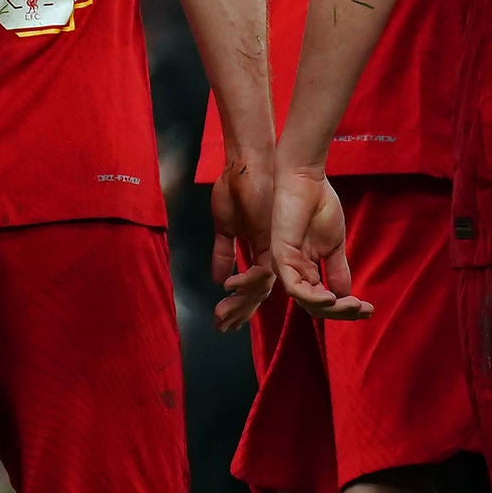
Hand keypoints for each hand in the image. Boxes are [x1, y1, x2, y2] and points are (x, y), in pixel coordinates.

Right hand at [208, 156, 278, 330]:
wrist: (250, 164)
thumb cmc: (237, 187)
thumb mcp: (225, 226)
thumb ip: (223, 252)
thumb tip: (217, 278)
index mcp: (259, 251)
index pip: (251, 286)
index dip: (237, 304)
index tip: (220, 320)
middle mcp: (270, 255)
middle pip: (257, 293)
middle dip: (238, 312)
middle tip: (221, 329)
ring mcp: (273, 249)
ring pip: (261, 288)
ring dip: (240, 305)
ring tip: (221, 319)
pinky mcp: (274, 241)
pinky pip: (263, 270)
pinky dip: (247, 282)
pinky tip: (229, 289)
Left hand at [267, 167, 371, 320]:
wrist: (306, 180)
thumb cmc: (319, 206)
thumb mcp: (334, 246)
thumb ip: (337, 270)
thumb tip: (346, 296)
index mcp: (305, 269)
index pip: (323, 300)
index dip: (345, 309)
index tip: (370, 311)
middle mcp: (293, 271)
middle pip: (315, 306)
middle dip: (341, 312)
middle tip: (364, 310)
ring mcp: (286, 266)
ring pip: (306, 301)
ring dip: (332, 308)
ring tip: (353, 305)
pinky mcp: (281, 257)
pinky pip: (295, 288)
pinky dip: (314, 297)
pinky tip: (333, 298)